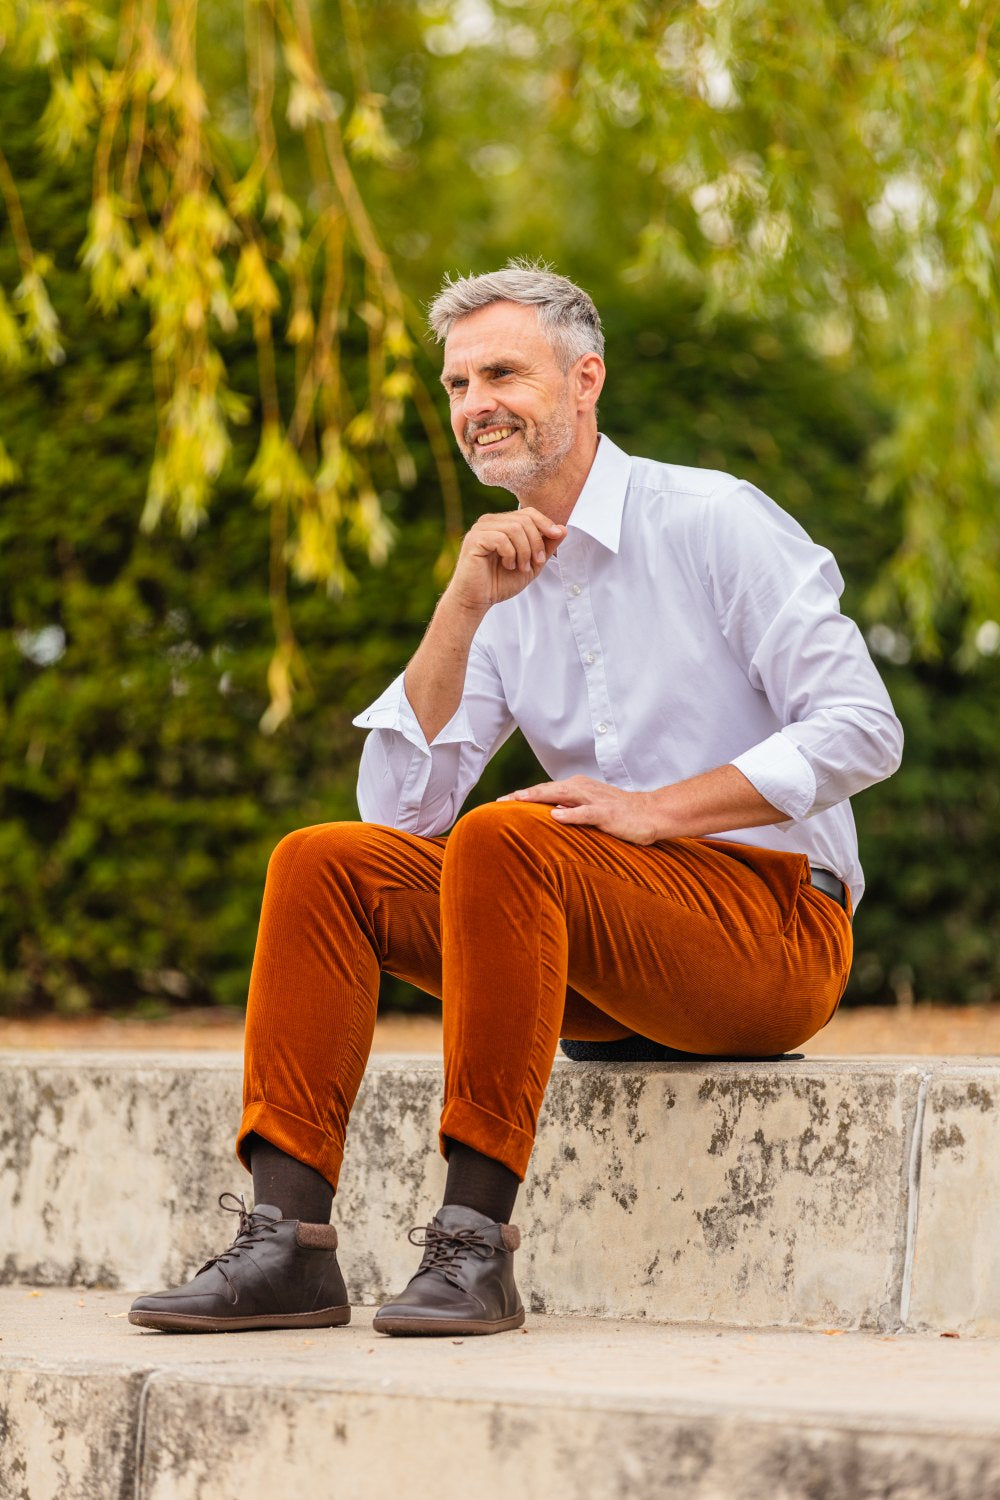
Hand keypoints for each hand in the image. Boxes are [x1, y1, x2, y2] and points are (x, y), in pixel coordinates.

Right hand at [447, 508, 565, 612]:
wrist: (477, 600)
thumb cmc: (500, 582)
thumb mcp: (531, 564)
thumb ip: (546, 547)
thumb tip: (563, 529)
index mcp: (503, 523)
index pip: (529, 513)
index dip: (545, 523)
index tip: (555, 537)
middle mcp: (490, 521)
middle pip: (524, 520)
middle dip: (535, 542)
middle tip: (535, 563)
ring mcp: (480, 529)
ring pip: (514, 528)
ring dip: (524, 551)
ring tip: (521, 567)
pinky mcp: (474, 539)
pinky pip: (500, 538)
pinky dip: (510, 554)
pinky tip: (507, 565)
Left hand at [498, 776, 660, 844]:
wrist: (650, 813)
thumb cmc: (618, 813)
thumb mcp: (588, 809)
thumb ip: (569, 810)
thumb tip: (548, 815)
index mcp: (576, 788)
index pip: (543, 791)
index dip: (521, 796)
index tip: (498, 803)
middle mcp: (582, 789)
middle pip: (546, 790)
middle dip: (522, 795)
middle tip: (499, 802)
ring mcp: (594, 800)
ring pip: (561, 796)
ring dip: (539, 797)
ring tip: (518, 801)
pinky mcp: (607, 813)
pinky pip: (586, 812)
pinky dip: (571, 814)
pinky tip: (555, 816)